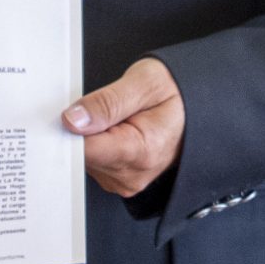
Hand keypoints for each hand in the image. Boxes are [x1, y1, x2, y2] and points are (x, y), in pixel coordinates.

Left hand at [63, 57, 184, 197]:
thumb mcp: (144, 83)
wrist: (198, 108)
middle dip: (79, 130)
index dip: (68, 129)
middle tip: (100, 108)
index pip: (83, 150)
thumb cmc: (176, 93)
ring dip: (88, 136)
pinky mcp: (119, 179)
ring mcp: (125, 180)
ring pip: (83, 160)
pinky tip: (112, 129)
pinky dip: (95, 144)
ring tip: (113, 117)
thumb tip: (72, 120)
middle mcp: (132, 174)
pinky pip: (91, 162)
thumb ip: (106, 102)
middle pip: (80, 156)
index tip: (67, 112)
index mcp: (140, 151)